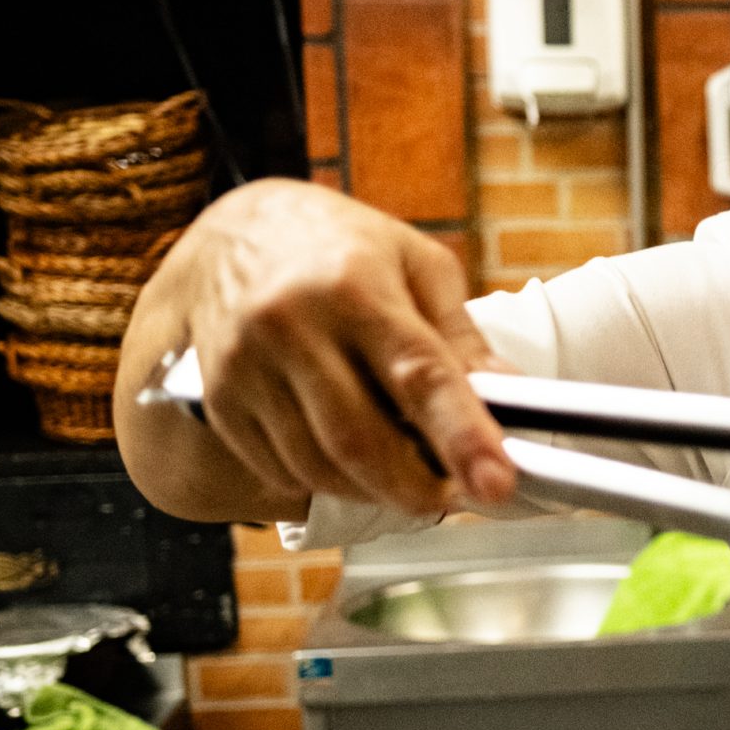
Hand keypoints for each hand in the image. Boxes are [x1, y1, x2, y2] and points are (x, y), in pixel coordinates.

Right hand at [121, 180, 514, 518]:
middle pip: (360, 440)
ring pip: (319, 465)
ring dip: (376, 491)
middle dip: (418, 488)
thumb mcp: (416, 264)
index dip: (462, 436)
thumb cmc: (339, 247)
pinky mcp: (219, 400)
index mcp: (353, 286)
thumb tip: (510, 397)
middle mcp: (290, 326)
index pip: (418, 376)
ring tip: (412, 478)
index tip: (497, 483)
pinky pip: (281, 470)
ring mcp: (245, 367)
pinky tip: (356, 465)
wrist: (232, 233)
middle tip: (457, 497)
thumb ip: (461, 335)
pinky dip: (329, 483)